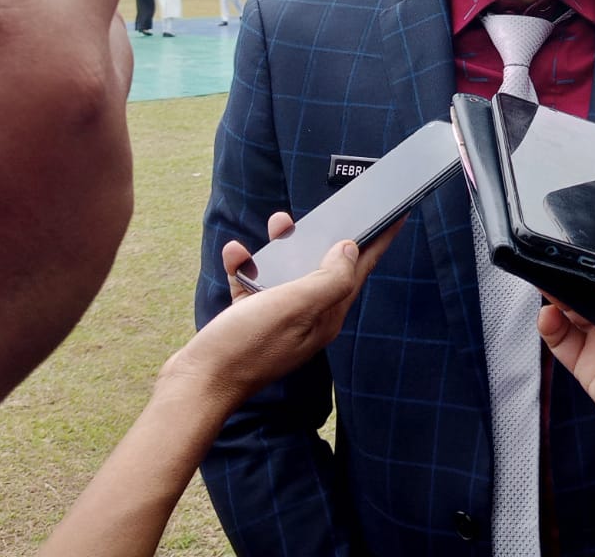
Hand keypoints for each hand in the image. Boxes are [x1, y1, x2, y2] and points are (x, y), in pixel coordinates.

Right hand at [162, 213, 399, 409]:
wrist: (197, 384)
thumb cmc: (247, 346)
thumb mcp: (296, 306)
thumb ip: (329, 278)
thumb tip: (349, 250)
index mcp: (326, 315)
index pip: (359, 271)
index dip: (379, 241)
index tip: (397, 216)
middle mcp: (307, 316)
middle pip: (324, 266)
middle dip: (325, 235)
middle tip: (330, 210)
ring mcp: (277, 317)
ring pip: (287, 269)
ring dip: (282, 245)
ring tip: (277, 223)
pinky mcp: (249, 316)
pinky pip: (253, 281)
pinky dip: (246, 264)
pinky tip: (237, 254)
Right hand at [540, 224, 594, 501]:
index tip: (587, 229)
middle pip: (590, 281)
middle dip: (574, 266)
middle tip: (559, 251)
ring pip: (571, 304)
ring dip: (557, 290)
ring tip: (549, 278)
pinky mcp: (588, 363)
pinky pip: (560, 339)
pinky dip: (549, 324)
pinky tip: (549, 313)